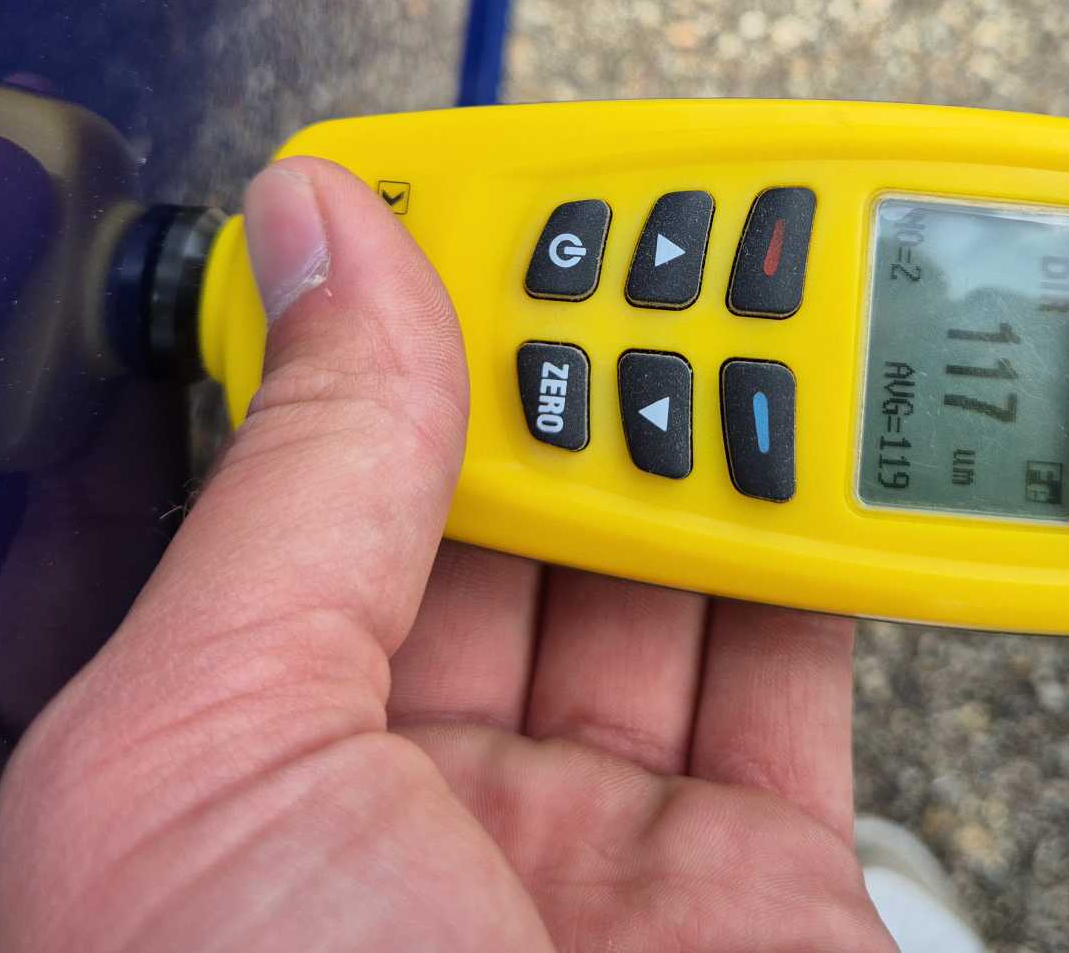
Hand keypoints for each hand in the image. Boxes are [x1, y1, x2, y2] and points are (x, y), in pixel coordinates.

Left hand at [0, 159, 892, 951]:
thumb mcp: (212, 756)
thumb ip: (297, 485)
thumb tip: (330, 237)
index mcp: (237, 757)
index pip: (323, 463)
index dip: (391, 308)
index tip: (460, 185)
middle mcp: (411, 793)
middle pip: (515, 497)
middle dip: (590, 351)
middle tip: (654, 216)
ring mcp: (594, 839)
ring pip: (670, 563)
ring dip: (728, 426)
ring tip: (774, 291)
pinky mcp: (764, 885)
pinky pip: (810, 668)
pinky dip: (850, 547)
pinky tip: (857, 448)